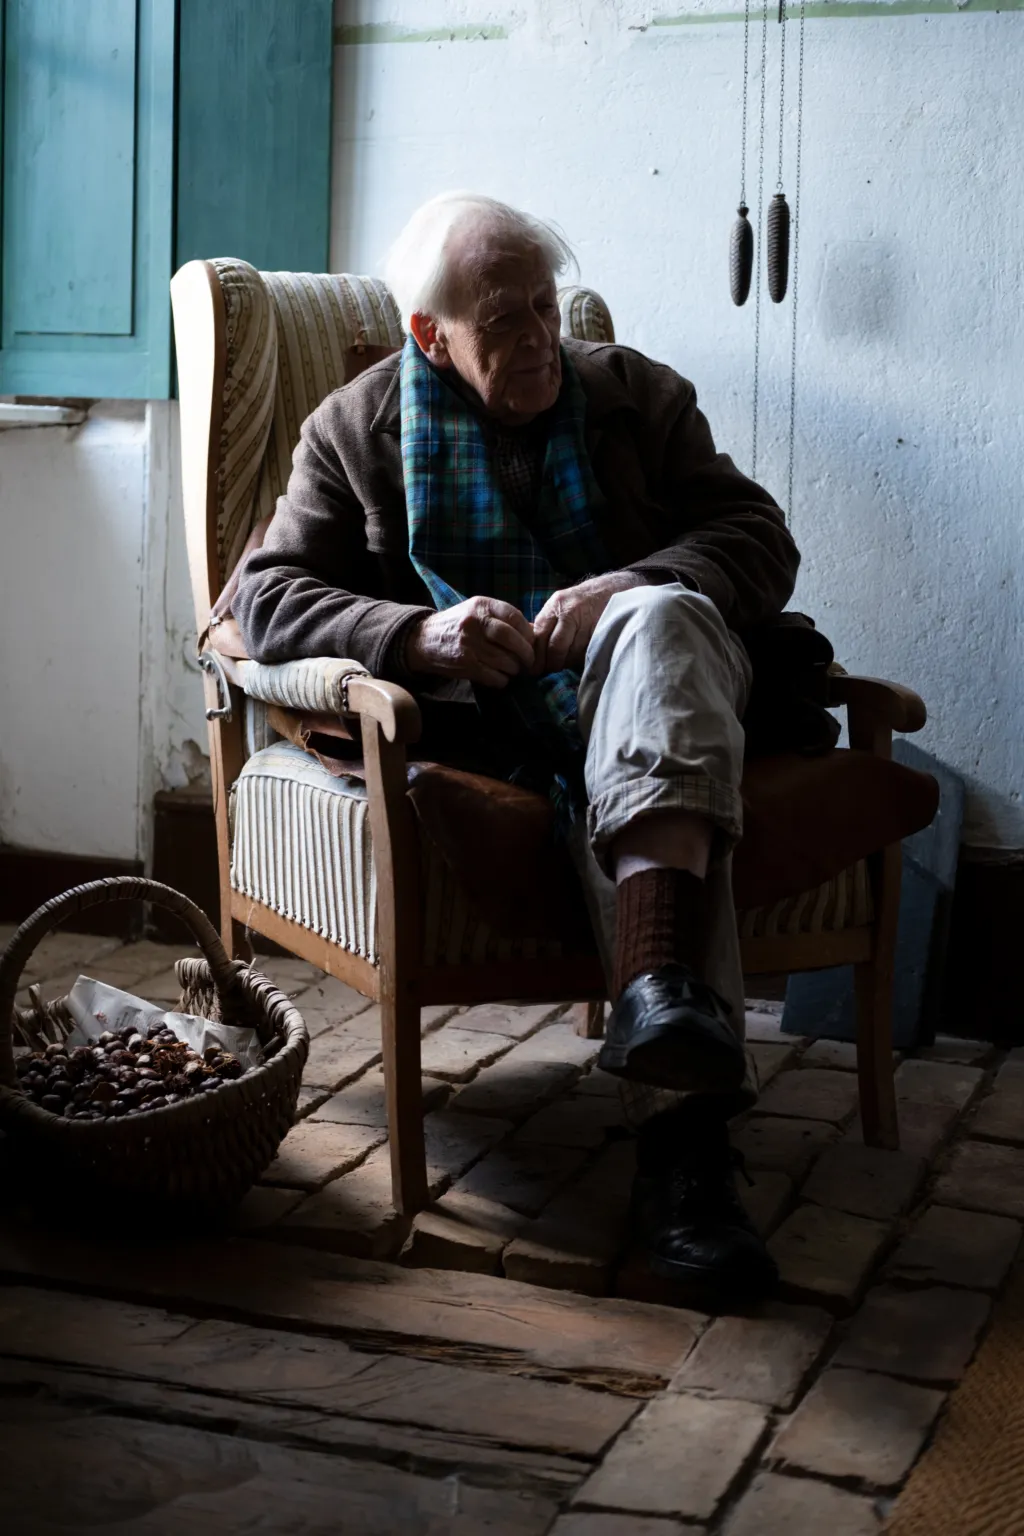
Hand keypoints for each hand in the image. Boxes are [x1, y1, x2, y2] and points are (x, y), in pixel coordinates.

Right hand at [405, 596, 535, 687]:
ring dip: (514, 668)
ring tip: (513, 668)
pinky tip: (501, 677)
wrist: (423, 639)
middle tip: (529, 660)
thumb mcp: (477, 611)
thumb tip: (534, 632)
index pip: (514, 616)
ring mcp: (469, 644)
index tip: (531, 641)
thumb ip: (502, 618)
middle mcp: (474, 622)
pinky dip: (502, 679)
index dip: (527, 631)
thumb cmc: (458, 625)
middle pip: (510, 638)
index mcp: (481, 605)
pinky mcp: (465, 664)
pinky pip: (493, 676)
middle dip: (525, 652)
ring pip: (504, 660)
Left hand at [531, 571, 645, 674]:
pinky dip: (583, 657)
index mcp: (555, 606)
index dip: (537, 656)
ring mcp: (588, 620)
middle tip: (551, 669)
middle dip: (552, 663)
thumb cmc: (582, 602)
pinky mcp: (602, 629)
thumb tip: (532, 653)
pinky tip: (582, 655)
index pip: (540, 637)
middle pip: (556, 648)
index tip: (534, 668)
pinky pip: (588, 651)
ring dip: (568, 662)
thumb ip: (546, 625)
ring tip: (568, 661)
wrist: (613, 589)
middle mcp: (570, 611)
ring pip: (573, 652)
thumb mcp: (561, 606)